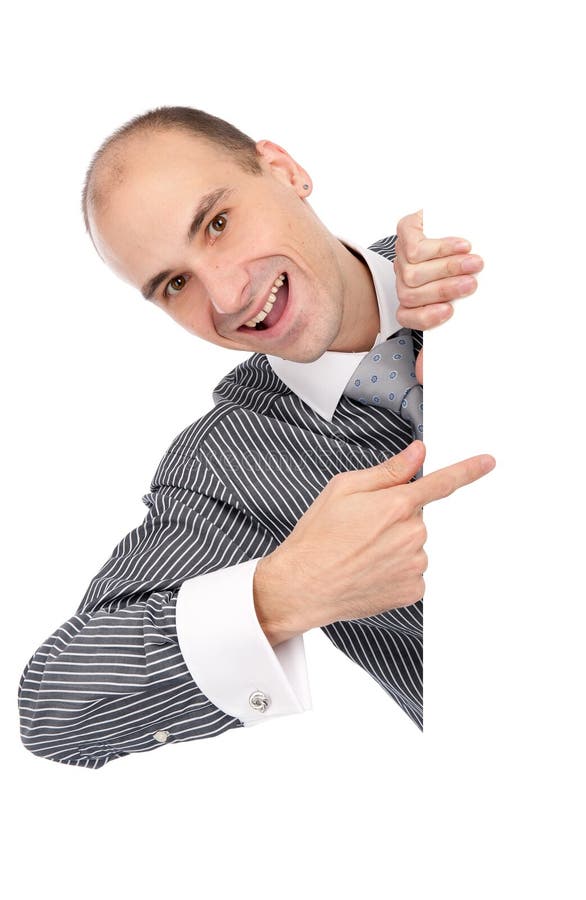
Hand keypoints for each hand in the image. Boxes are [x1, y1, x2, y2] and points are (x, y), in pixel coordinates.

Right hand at [253, 441, 495, 644]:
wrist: (304, 586)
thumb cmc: (318, 536)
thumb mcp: (343, 489)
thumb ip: (387, 471)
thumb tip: (417, 454)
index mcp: (397, 504)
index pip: (441, 482)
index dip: (468, 470)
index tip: (488, 462)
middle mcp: (413, 534)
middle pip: (416, 516)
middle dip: (395, 517)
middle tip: (361, 529)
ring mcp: (416, 565)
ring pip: (414, 545)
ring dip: (395, 545)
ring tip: (360, 553)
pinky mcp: (413, 590)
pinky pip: (412, 572)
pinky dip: (395, 570)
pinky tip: (370, 571)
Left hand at [394, 209, 483, 329]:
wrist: (463, 216)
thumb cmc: (464, 258)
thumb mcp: (463, 292)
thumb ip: (453, 324)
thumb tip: (432, 363)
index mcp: (414, 296)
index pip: (407, 316)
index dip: (425, 318)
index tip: (449, 312)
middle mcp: (405, 278)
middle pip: (411, 295)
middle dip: (445, 290)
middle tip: (472, 284)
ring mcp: (402, 254)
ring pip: (413, 274)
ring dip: (448, 269)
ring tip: (474, 263)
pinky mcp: (406, 231)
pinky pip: (415, 249)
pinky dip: (440, 249)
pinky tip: (462, 246)